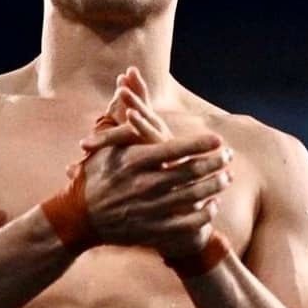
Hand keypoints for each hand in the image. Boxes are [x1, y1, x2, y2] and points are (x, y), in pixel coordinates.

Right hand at [75, 66, 233, 257]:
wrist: (79, 217)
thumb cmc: (93, 175)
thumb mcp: (104, 143)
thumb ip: (120, 112)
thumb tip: (126, 77)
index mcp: (134, 161)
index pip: (175, 149)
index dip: (200, 144)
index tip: (218, 140)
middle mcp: (143, 184)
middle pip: (190, 172)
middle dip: (215, 163)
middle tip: (228, 156)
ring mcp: (149, 208)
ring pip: (193, 196)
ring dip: (214, 186)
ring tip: (226, 177)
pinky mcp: (152, 230)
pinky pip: (186, 223)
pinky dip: (203, 214)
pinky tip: (212, 205)